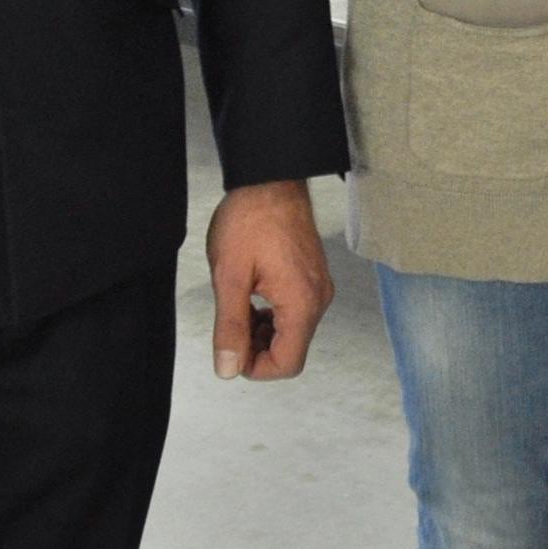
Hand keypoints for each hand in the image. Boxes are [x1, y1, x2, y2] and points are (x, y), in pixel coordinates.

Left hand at [206, 180, 333, 379]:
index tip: (230, 352)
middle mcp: (318, 298)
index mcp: (301, 303)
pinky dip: (273, 316)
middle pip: (292, 350)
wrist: (270, 179)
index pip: (287, 364)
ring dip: (263, 332)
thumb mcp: (230, 277)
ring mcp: (319, 286)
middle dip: (257, 349)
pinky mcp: (314, 276)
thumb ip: (230, 328)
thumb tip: (228, 369)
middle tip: (229, 325)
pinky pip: (297, 311)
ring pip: (293, 332)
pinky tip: (252, 296)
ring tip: (237, 307)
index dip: (255, 368)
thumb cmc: (250, 220)